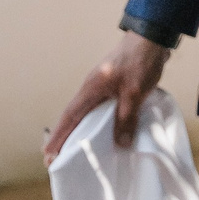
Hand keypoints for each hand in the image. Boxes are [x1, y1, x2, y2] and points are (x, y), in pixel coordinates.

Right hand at [44, 29, 169, 159]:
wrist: (151, 39)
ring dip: (78, 132)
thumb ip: (126, 118)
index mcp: (91, 89)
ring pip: (85, 114)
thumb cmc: (139, 62)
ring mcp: (101, 87)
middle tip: (55, 160)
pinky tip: (101, 134)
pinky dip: (94, 124)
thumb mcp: (134, 93)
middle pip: (73, 117)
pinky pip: (98, 110)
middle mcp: (91, 89)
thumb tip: (120, 144)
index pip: (70, 116)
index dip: (59, 136)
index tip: (48, 155)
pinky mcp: (112, 87)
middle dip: (63, 138)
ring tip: (75, 153)